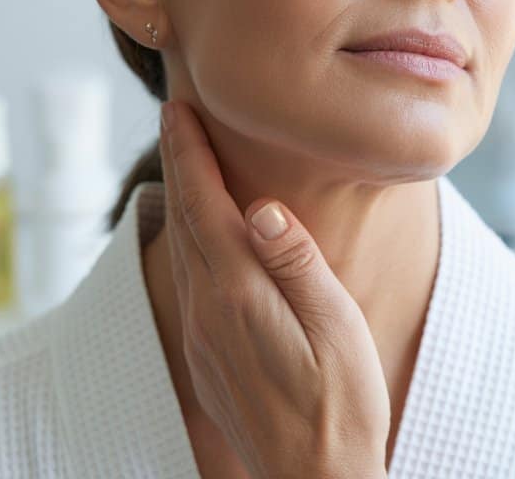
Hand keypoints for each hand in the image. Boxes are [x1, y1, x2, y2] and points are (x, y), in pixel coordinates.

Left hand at [156, 99, 390, 478]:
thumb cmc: (341, 405)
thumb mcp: (335, 329)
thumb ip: (298, 265)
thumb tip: (264, 208)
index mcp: (240, 295)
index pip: (204, 205)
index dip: (189, 153)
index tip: (178, 109)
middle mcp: (208, 311)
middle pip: (183, 220)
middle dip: (177, 163)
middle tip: (173, 117)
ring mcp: (202, 335)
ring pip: (180, 249)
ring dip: (178, 198)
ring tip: (182, 160)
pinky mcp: (206, 355)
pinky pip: (187, 279)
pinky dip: (187, 239)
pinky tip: (199, 234)